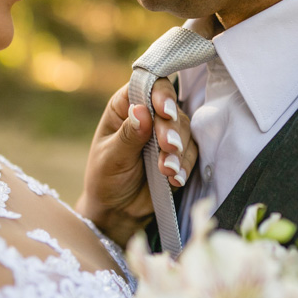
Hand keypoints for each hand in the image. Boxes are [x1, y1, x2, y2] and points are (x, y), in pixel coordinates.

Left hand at [75, 78, 197, 243]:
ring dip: (179, 151)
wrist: (118, 211)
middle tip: (167, 147)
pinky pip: (192, 154)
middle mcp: (149, 116)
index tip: (163, 110)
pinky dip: (185, 166)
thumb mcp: (111, 157)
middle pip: (173, 109)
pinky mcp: (180, 154)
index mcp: (126, 106)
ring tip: (167, 171)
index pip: (148, 86)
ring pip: (186, 131)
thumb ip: (128, 135)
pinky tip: (175, 179)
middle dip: (172, 129)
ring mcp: (167, 134)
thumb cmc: (105, 179)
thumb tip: (141, 110)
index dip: (160, 93)